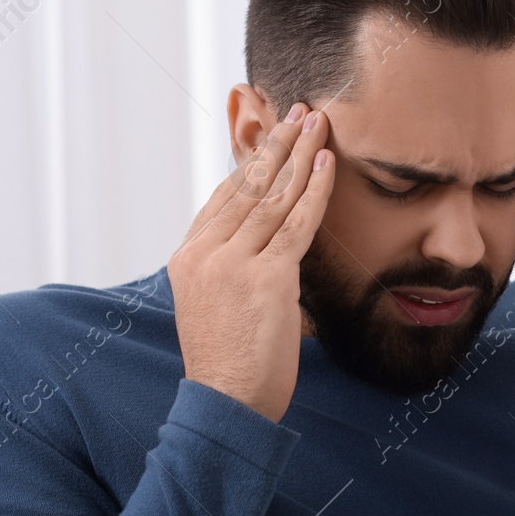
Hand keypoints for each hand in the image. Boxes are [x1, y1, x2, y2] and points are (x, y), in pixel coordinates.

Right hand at [168, 103, 334, 422]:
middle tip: (299, 111)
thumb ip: (232, 273)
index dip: (251, 164)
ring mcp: (233, 263)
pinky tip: (326, 164)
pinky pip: (295, 224)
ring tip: (319, 123)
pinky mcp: (266, 278)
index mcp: (188, 258)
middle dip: (277, 145)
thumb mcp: (216, 309)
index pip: (223, 198)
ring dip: (299, 155)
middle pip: (247, 187)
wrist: (227, 404)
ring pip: (272, 197)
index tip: (273, 138)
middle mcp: (205, 253)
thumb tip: (265, 254)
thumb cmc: (229, 367)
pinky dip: (313, 191)